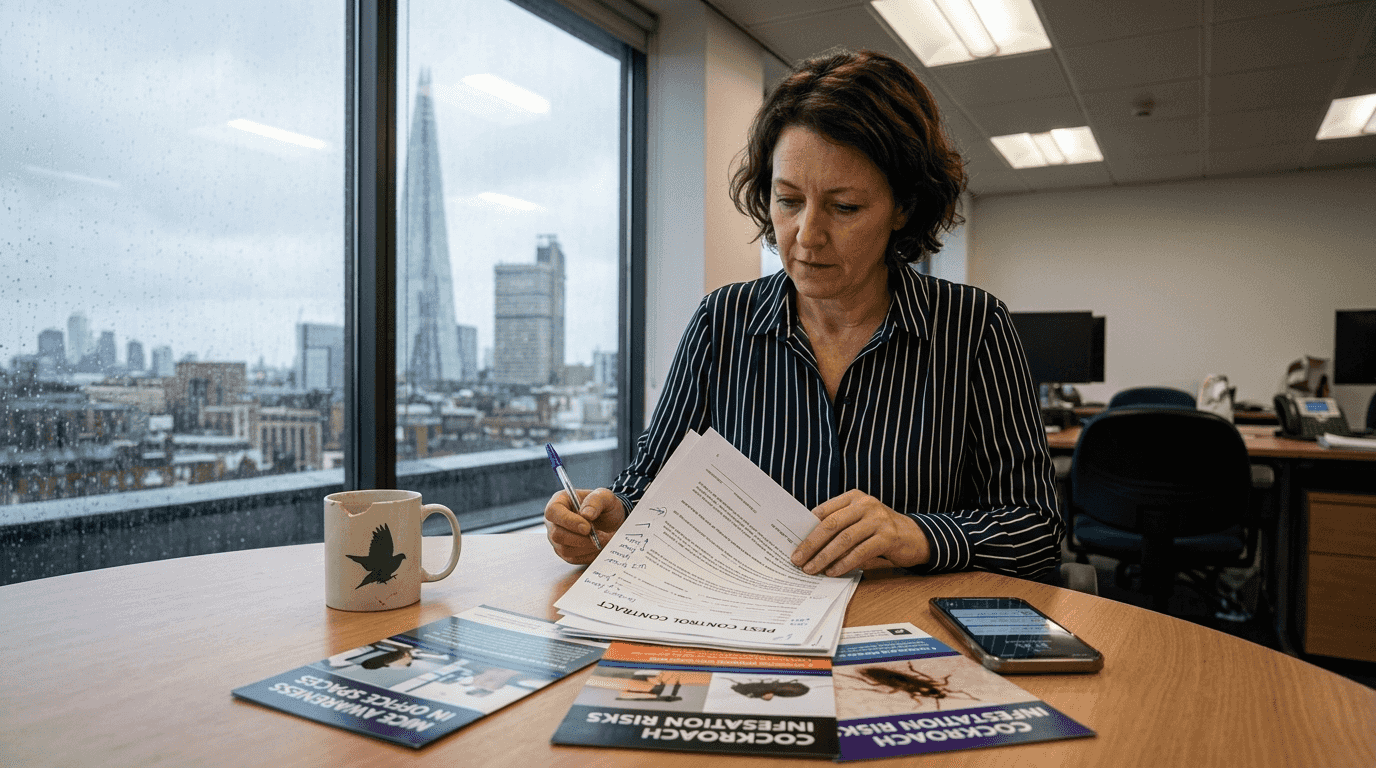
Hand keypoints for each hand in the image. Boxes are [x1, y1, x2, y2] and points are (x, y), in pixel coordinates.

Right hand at [544, 487, 625, 564]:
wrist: (613, 522)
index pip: (553, 512)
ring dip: (587, 547)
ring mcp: (557, 538)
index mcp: (560, 501)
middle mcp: (554, 521)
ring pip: (564, 549)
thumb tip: (586, 514)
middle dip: (581, 538)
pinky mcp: (564, 552)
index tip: (587, 527)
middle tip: (600, 536)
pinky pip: (572, 558)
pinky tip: (598, 546)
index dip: (567, 521)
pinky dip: (588, 554)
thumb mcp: (605, 497)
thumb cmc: (605, 507)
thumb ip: (595, 500)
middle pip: (556, 534)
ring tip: (603, 540)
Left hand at [790, 490, 930, 575]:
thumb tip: (807, 543)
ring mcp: (878, 519)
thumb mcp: (859, 521)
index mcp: (853, 497)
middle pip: (831, 524)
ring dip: (825, 556)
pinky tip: (833, 572)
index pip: (824, 511)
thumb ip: (839, 525)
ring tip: (812, 569)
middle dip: (811, 544)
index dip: (806, 528)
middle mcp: (866, 504)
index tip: (792, 543)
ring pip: (844, 539)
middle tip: (797, 559)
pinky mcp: (888, 537)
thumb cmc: (879, 530)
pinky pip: (861, 551)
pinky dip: (844, 563)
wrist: (914, 536)